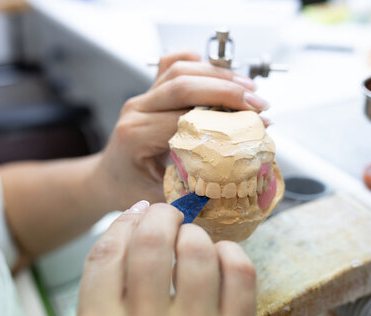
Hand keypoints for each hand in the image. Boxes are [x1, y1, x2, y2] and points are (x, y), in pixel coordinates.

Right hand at [74, 201, 257, 315]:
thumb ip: (104, 293)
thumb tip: (134, 220)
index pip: (106, 253)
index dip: (122, 222)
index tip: (134, 214)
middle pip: (151, 242)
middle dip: (159, 216)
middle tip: (165, 216)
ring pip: (197, 249)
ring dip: (193, 234)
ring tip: (189, 240)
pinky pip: (239, 271)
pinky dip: (230, 252)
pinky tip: (219, 258)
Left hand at [94, 52, 268, 208]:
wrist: (110, 177)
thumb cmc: (132, 188)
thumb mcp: (163, 196)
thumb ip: (197, 185)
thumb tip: (242, 171)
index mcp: (137, 135)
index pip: (186, 117)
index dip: (226, 119)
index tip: (256, 125)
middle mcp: (137, 109)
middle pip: (184, 84)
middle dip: (228, 90)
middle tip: (259, 104)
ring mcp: (142, 96)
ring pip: (181, 68)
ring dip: (220, 75)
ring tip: (249, 88)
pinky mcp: (150, 90)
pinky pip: (173, 63)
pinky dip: (199, 63)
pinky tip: (221, 75)